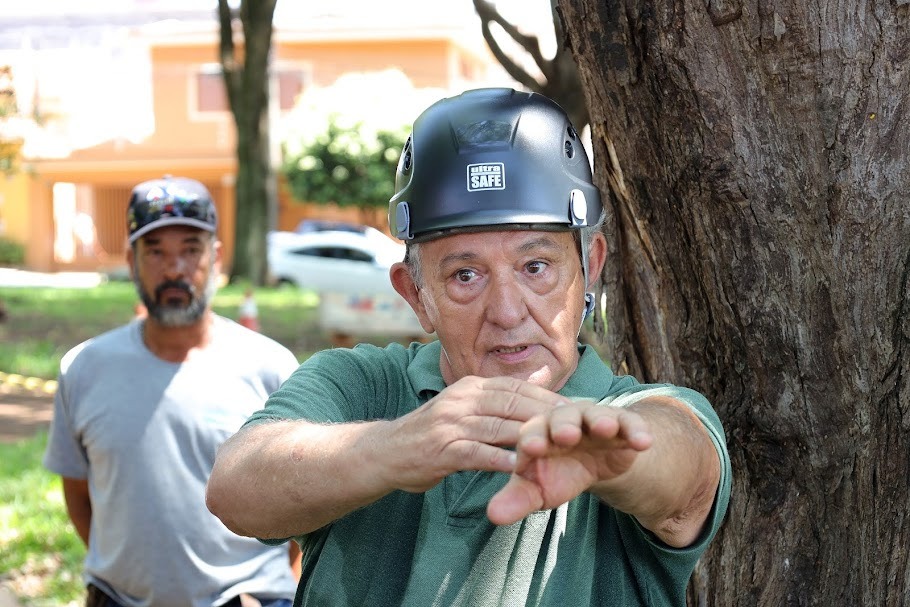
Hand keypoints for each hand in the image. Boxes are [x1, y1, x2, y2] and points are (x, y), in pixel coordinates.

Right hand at [379, 376, 569, 493]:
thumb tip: (539, 380)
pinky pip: (477, 453)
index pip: (515, 387)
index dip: (547, 397)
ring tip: (560, 446)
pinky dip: (500, 459)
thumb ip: (498, 398)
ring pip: (498, 426)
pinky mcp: (442, 450)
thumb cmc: (431, 434)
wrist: (385, 452)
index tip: (576, 408)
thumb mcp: (464, 406)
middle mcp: (461, 399)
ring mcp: (450, 423)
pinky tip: (522, 468)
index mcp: (469, 386)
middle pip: (512, 402)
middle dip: (547, 414)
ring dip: (531, 436)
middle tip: (577, 427)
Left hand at [486, 400, 652, 524]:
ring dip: (600, 420)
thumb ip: (516, 500)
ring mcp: (594, 420)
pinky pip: (629, 423)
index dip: (532, 438)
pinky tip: (644, 442)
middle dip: (563, 425)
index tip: (531, 448)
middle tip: (565, 435)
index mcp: (538, 432)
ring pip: (596, 415)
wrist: (593, 462)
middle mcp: (564, 420)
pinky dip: (636, 430)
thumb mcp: (537, 490)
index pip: (531, 431)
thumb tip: (492, 516)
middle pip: (562, 417)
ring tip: (605, 428)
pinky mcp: (621, 425)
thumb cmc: (557, 472)